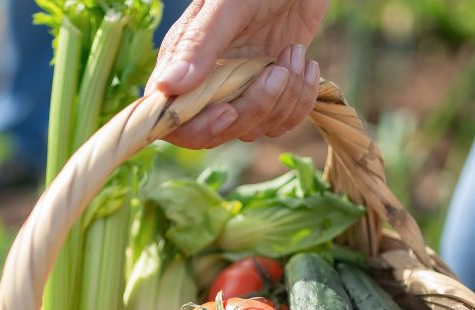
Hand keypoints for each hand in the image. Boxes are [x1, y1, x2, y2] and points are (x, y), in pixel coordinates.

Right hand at [147, 0, 328, 148]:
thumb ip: (199, 45)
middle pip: (218, 131)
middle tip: (278, 70)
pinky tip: (306, 63)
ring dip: (284, 99)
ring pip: (254, 129)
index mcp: (183, 62)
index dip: (199, 128)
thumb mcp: (228, 7)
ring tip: (295, 54)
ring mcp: (240, 90)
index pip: (173, 121)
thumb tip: (167, 88)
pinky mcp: (270, 92)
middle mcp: (207, 82)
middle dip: (254, 109)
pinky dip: (300, 100)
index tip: (229, 110)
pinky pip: (280, 122)